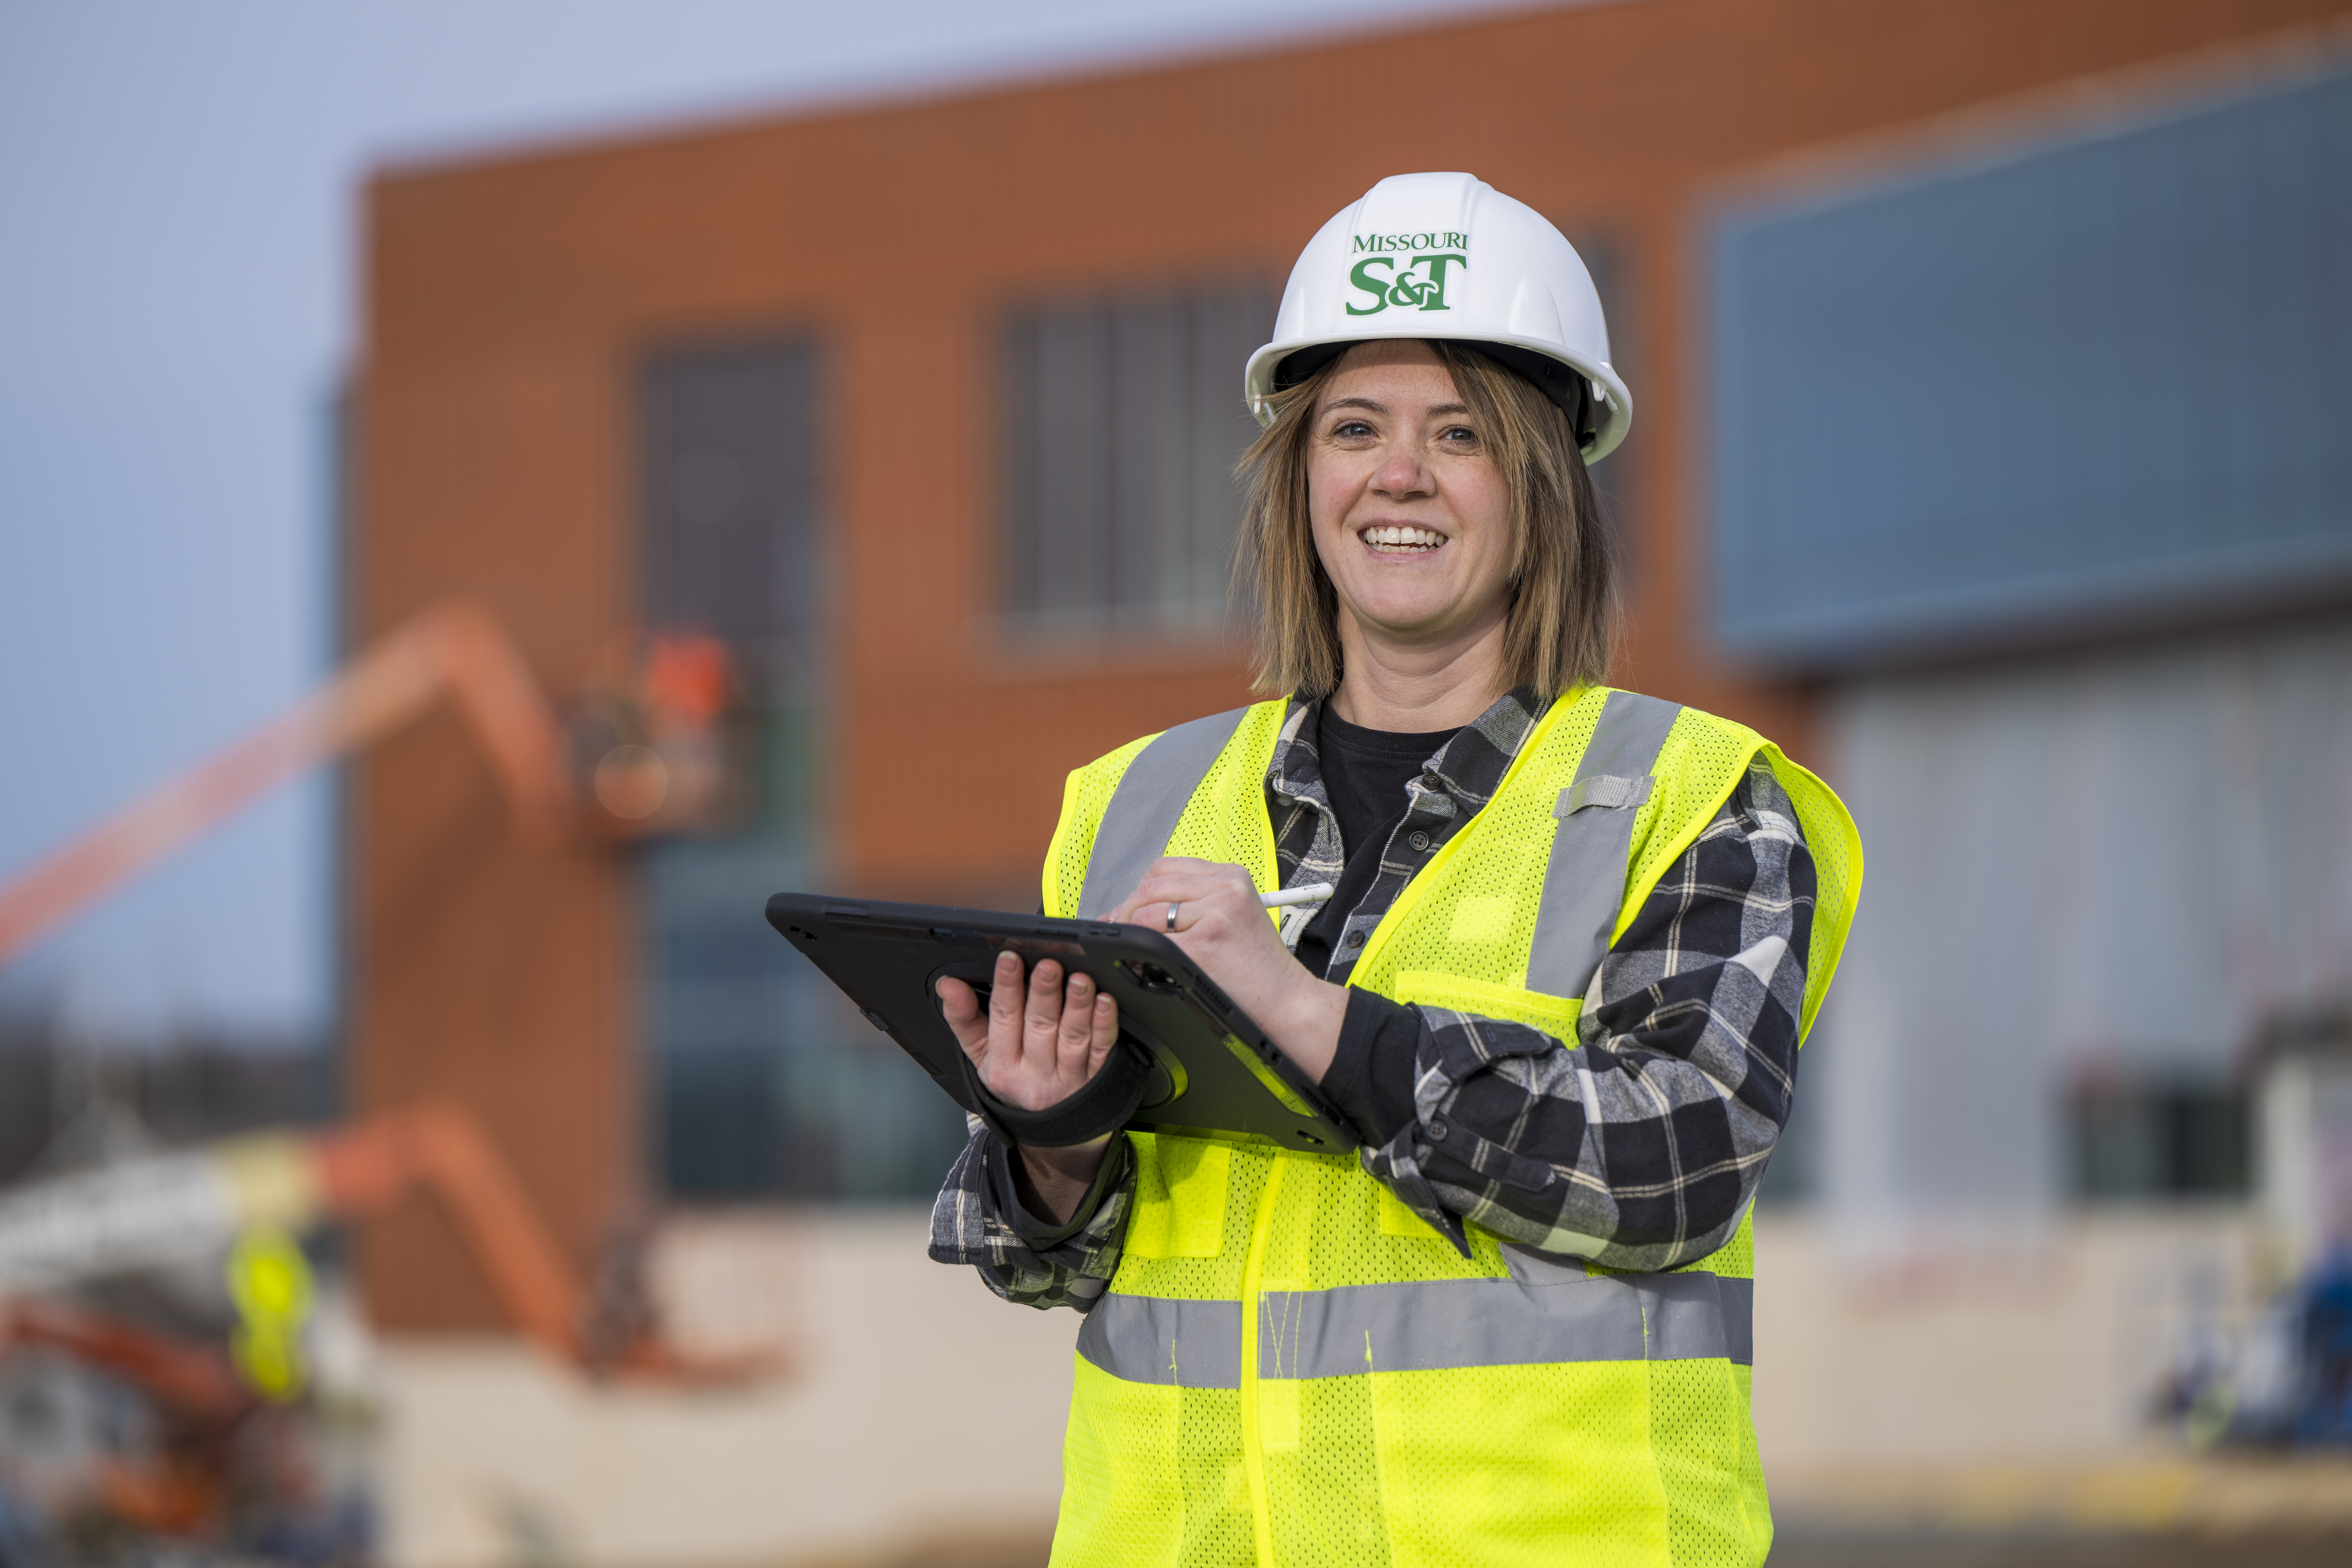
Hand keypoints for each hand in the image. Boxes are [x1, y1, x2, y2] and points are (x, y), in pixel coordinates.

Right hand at [937, 951, 1117, 1222]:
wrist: (1052, 1137)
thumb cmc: (1015, 1084)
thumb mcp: (981, 1058)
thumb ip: (963, 1019)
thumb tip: (948, 984)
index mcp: (1002, 1066)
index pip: (1003, 1020)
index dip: (1006, 987)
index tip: (1010, 958)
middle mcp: (1035, 1073)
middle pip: (1039, 1026)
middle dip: (1043, 993)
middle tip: (1049, 965)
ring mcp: (1068, 1078)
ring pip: (1073, 1037)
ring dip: (1077, 1006)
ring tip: (1080, 979)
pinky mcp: (1097, 1080)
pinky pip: (1102, 1049)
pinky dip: (1105, 1024)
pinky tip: (1106, 1002)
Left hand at [1113, 858, 1348, 1081]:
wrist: (1286, 999)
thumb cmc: (1256, 965)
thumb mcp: (1232, 916)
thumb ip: (1191, 903)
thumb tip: (1129, 907)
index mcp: (1231, 876)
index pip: (1165, 869)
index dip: (1141, 891)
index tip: (1132, 911)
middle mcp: (1225, 887)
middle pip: (1151, 885)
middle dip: (1129, 910)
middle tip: (1125, 933)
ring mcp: (1216, 912)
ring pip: (1148, 910)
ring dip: (1134, 933)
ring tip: (1140, 953)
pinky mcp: (1205, 941)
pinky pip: (1155, 941)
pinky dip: (1143, 956)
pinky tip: (1149, 966)